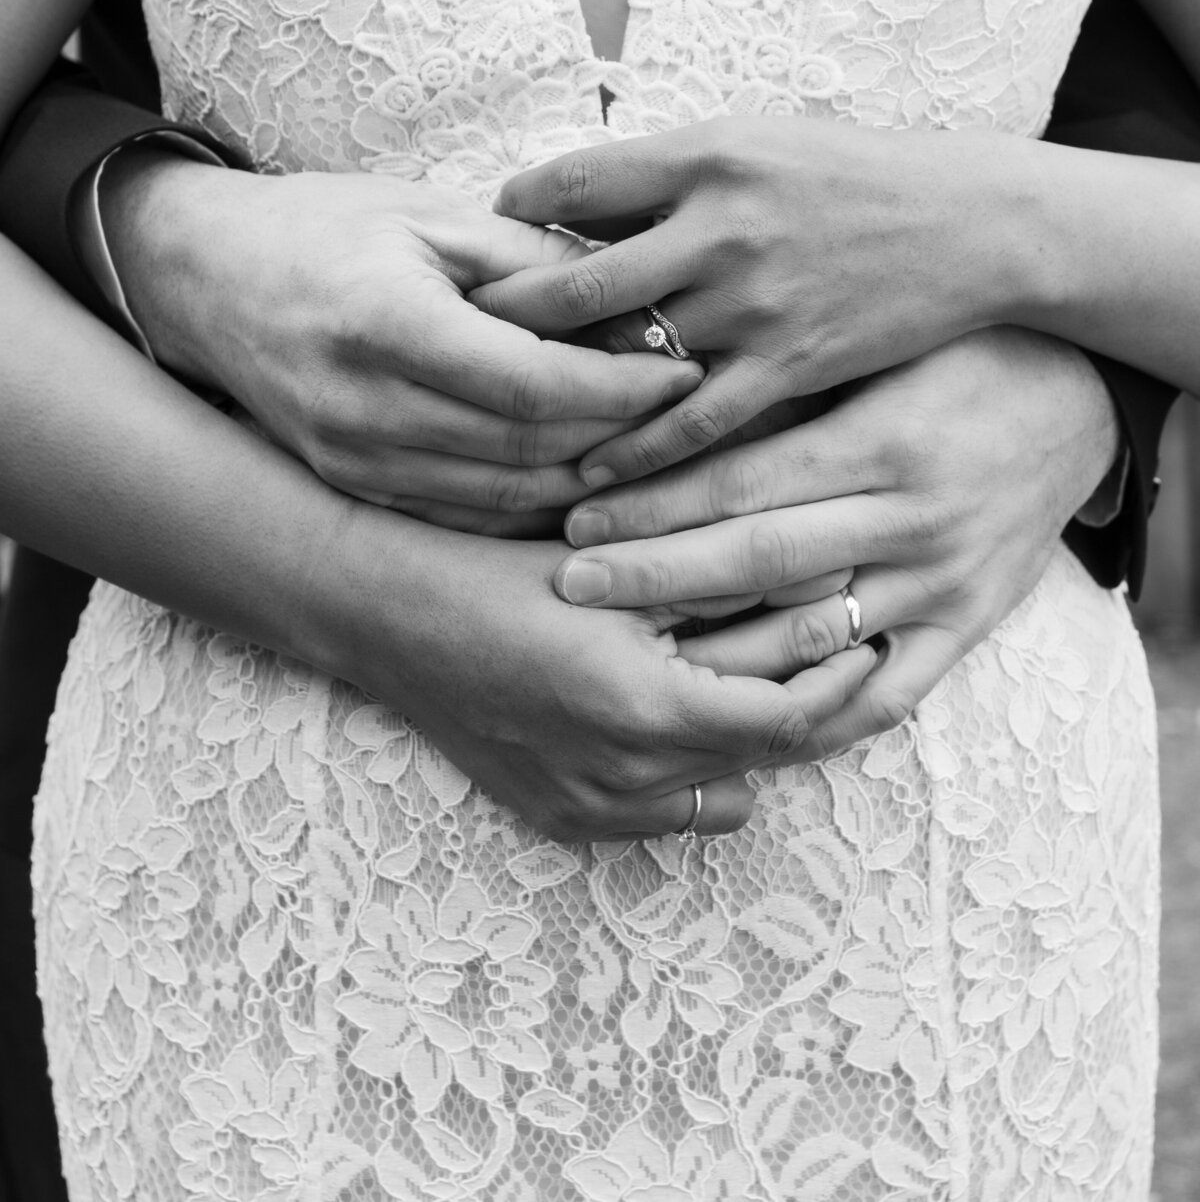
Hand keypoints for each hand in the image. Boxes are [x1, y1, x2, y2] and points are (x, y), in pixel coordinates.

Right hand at [101, 155, 700, 532]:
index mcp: (386, 325)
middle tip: (686, 411)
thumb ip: (532, 258)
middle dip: (620, 436)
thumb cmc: (323, 227)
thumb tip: (635, 299)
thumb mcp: (428, 214)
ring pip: (503, 496)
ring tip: (650, 444)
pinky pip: (467, 514)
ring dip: (586, 478)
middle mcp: (364, 409)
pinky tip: (582, 474)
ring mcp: (354, 461)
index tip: (684, 368)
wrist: (206, 277)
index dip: (621, 388)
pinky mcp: (355, 487)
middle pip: (527, 450)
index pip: (533, 386)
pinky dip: (534, 502)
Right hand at [304, 513, 876, 842]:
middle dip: (809, 701)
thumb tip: (827, 578)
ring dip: (752, 741)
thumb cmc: (499, 568)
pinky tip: (688, 716)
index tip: (865, 633)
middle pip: (763, 758)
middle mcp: (625, 779)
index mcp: (646, 709)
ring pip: (723, 793)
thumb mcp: (620, 566)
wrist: (388, 614)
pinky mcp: (562, 819)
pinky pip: (666, 817)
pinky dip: (695, 776)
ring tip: (760, 679)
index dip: (840, 679)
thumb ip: (722, 583)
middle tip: (837, 650)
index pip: (790, 718)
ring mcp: (590, 808)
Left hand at [478, 118, 1036, 481]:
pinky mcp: (790, 367)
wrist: (972, 225)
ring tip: (509, 408)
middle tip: (464, 337)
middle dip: (509, 314)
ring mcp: (756, 303)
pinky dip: (636, 450)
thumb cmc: (854, 175)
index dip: (514, 210)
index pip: (573, 181)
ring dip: (560, 388)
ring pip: (625, 359)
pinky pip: (692, 422)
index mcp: (709, 155)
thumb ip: (669, 171)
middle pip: (577, 281)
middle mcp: (723, 227)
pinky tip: (593, 470)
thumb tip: (572, 200)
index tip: (487, 238)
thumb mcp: (759, 140)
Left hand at [546, 328, 1119, 757]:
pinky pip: (885, 695)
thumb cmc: (960, 354)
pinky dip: (812, 718)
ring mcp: (940, 582)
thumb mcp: (878, 347)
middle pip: (760, 562)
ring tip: (628, 657)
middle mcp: (911, 517)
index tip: (576, 513)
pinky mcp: (967, 627)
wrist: (1081, 399)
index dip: (654, 503)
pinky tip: (735, 719)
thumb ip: (785, 379)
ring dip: (712, 654)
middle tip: (569, 583)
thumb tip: (659, 386)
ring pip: (811, 638)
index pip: (744, 482)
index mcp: (882, 439)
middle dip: (655, 576)